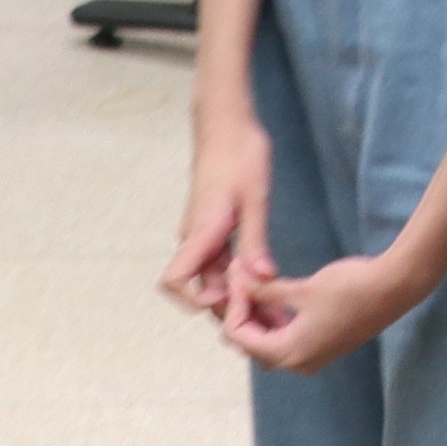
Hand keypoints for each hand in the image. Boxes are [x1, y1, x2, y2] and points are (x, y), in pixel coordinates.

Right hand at [164, 118, 272, 317]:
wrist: (226, 124)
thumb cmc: (240, 155)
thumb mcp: (256, 199)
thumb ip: (255, 242)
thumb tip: (260, 281)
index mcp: (201, 232)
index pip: (175, 280)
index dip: (193, 302)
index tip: (229, 306)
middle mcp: (194, 238)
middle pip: (198, 288)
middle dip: (226, 309)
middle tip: (267, 322)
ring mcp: (201, 234)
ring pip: (211, 277)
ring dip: (234, 295)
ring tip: (271, 309)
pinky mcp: (211, 228)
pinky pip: (218, 262)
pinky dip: (236, 277)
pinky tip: (263, 283)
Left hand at [221, 248, 434, 372]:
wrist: (394, 289)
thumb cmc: (349, 287)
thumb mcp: (301, 288)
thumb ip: (265, 290)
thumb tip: (239, 282)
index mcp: (289, 352)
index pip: (239, 334)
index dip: (233, 303)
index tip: (237, 274)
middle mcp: (298, 363)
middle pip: (251, 343)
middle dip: (242, 310)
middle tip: (241, 277)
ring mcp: (311, 358)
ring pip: (268, 342)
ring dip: (258, 315)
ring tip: (254, 282)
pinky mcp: (322, 347)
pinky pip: (286, 340)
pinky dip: (275, 320)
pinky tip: (273, 294)